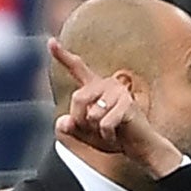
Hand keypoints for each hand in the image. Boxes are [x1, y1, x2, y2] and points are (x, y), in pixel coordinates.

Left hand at [49, 37, 184, 177]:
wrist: (140, 147)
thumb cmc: (114, 137)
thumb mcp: (86, 134)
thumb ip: (71, 127)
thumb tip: (63, 122)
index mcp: (95, 87)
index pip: (77, 68)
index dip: (62, 55)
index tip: (51, 42)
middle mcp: (106, 84)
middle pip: (77, 98)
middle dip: (81, 121)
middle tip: (95, 131)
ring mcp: (118, 92)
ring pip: (91, 114)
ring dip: (96, 131)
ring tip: (109, 132)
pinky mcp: (127, 104)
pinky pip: (105, 124)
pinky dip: (107, 136)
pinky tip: (117, 136)